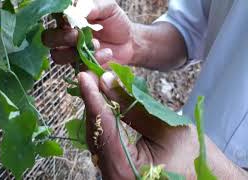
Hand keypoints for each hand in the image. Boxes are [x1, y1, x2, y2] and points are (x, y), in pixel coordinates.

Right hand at [42, 0, 133, 65]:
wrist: (129, 42)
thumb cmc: (115, 22)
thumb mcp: (108, 8)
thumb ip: (94, 5)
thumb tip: (80, 9)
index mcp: (68, 18)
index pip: (52, 17)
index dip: (58, 19)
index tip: (70, 19)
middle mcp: (65, 35)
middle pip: (48, 39)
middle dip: (61, 38)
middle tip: (77, 35)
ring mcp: (70, 52)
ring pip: (58, 56)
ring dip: (75, 52)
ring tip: (97, 45)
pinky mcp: (80, 66)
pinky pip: (78, 68)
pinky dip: (92, 61)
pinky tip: (106, 54)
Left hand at [78, 71, 244, 179]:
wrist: (204, 178)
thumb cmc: (192, 156)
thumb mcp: (165, 126)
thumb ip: (132, 104)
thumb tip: (107, 81)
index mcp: (126, 169)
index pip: (102, 127)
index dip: (92, 98)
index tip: (85, 76)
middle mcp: (113, 176)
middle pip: (94, 132)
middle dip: (92, 102)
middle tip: (91, 77)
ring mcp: (113, 175)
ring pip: (96, 137)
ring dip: (96, 111)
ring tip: (96, 87)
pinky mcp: (116, 170)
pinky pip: (103, 144)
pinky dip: (102, 123)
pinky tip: (104, 106)